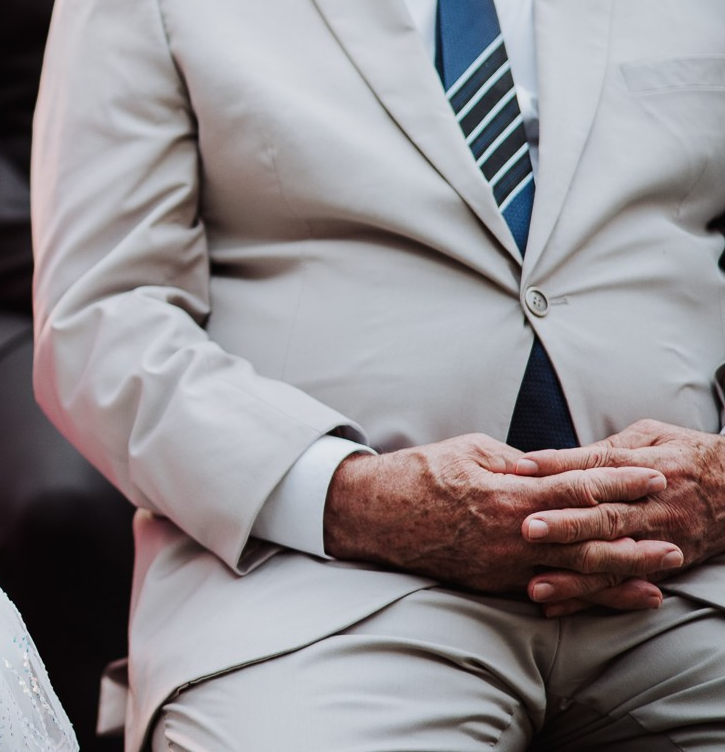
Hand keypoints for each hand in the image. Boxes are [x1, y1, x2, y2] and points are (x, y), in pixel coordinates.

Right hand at [323, 433, 679, 596]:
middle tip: (675, 537)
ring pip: (571, 571)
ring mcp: (501, 563)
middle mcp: (508, 532)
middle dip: (633, 536)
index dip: (617, 482)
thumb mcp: (469, 451)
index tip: (652, 477)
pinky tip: (612, 598)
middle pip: (583, 536)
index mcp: (504, 491)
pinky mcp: (491, 582)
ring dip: (619, 574)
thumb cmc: (419, 474)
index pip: (574, 486)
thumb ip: (515, 463)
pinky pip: (546, 590)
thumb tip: (550, 469)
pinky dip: (583, 595)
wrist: (373, 514)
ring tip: (659, 575)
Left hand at [514, 421, 724, 614]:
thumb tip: (544, 459)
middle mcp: (652, 508)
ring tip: (535, 583)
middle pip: (605, 518)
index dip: (559, 469)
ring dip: (574, 575)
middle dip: (565, 525)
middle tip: (526, 529)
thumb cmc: (683, 455)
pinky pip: (624, 586)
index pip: (598, 469)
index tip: (520, 471)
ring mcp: (659, 541)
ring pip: (613, 560)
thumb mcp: (650, 437)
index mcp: (646, 469)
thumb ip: (602, 450)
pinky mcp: (662, 566)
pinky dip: (591, 598)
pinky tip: (558, 606)